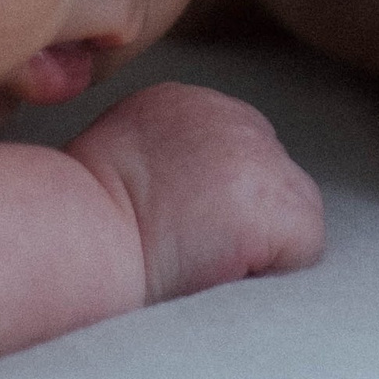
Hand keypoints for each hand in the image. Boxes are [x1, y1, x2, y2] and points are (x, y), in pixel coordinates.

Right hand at [66, 79, 324, 302]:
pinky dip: (271, 274)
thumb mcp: (115, 168)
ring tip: (193, 260)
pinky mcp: (279, 204)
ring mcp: (260, 156)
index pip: (233, 159)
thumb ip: (163, 164)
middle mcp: (229, 115)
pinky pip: (304, 251)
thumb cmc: (77, 230)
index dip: (210, 209)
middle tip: (179, 248)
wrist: (74, 241)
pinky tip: (217, 269)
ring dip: (254, 249)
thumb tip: (192, 195)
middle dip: (240, 223)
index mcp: (182, 104)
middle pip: (271, 182)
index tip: (165, 228)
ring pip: (291, 217)